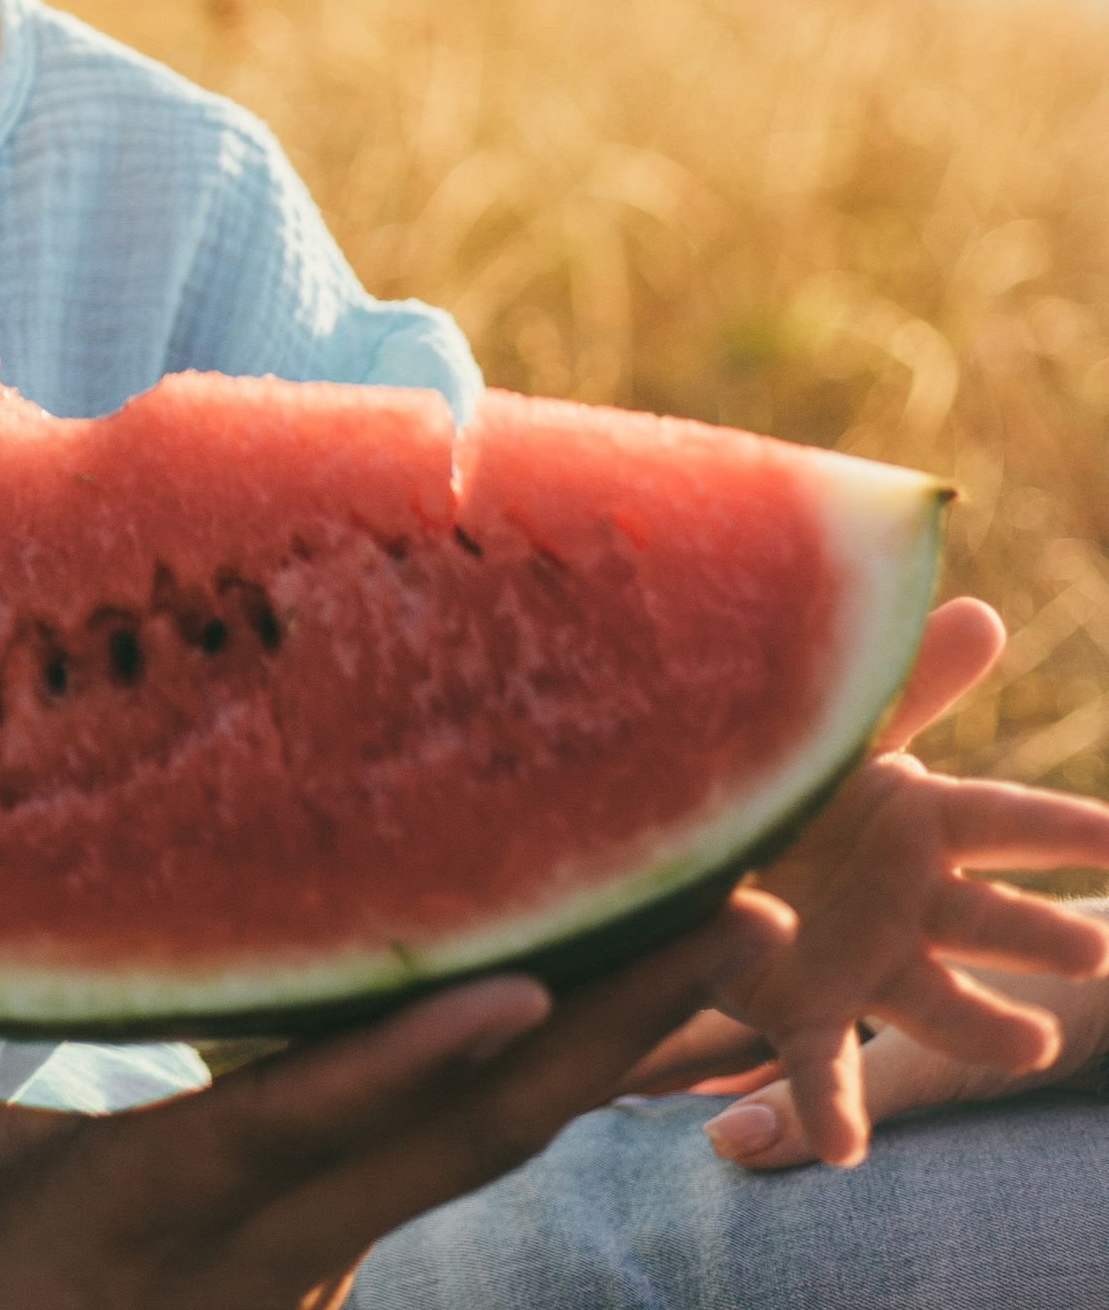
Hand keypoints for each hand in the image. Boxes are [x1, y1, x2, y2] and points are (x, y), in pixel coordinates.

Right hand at [0, 894, 784, 1309]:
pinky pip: (513, 1126)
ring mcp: (359, 1232)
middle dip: (612, 1017)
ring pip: (528, 1123)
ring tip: (768, 905)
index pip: (304, 1139)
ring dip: (645, 1019)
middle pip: (477, 1122)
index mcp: (172, 1220)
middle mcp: (298, 1233)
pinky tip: (669, 952)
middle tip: (749, 906)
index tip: (514, 984)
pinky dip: (597, 1043)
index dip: (406, 1065)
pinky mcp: (387, 1212)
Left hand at [624, 599, 1108, 1168]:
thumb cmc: (795, 781)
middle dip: (1037, 937)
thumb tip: (988, 613)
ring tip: (1030, 1041)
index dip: (1068, 830)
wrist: (697, 834)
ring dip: (985, 1021)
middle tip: (1092, 950)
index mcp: (920, 824)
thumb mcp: (848, 730)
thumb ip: (912, 683)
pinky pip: (821, 1069)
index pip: (1008, 821)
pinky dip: (832, 1112)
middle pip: (989, 922)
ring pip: (935, 1000)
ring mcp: (863, 962)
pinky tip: (847, 1153)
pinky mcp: (800, 1010)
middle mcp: (907, 902)